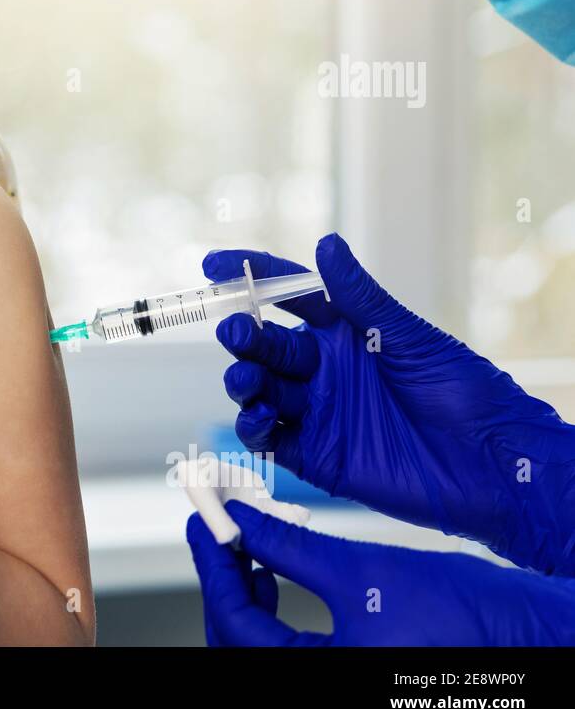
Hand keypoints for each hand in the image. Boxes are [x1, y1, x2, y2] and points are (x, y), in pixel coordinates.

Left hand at [187, 500, 574, 644]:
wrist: (529, 634)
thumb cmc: (461, 616)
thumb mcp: (359, 570)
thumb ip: (287, 548)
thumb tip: (239, 520)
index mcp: (318, 678)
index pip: (234, 624)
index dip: (211, 567)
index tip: (200, 523)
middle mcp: (320, 686)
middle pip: (237, 640)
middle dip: (222, 581)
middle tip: (214, 529)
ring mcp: (333, 680)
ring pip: (259, 644)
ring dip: (244, 592)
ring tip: (243, 541)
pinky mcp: (348, 670)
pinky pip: (287, 646)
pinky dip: (272, 607)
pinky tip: (272, 569)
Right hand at [204, 233, 574, 575]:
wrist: (492, 464)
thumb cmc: (465, 393)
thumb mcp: (410, 337)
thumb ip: (361, 297)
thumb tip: (327, 244)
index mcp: (345, 332)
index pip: (287, 296)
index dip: (250, 277)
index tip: (215, 266)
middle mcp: (324, 369)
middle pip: (266, 344)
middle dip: (244, 336)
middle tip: (236, 333)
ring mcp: (317, 411)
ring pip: (259, 389)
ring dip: (243, 380)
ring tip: (247, 379)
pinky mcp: (316, 455)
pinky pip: (269, 438)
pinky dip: (253, 426)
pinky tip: (258, 417)